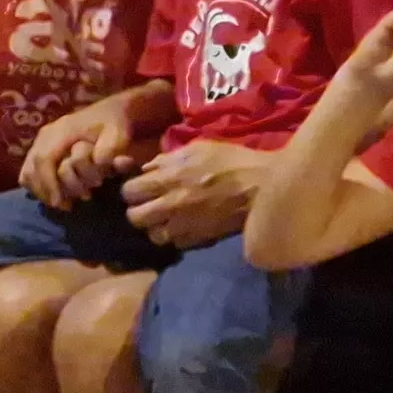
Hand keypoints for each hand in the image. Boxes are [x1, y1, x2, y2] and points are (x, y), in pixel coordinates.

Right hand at [22, 103, 139, 208]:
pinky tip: (52, 193)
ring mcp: (41, 140)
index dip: (48, 183)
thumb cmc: (114, 125)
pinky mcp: (41, 146)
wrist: (110, 112)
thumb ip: (108, 150)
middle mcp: (46, 134)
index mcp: (62, 131)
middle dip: (44, 191)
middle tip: (60, 206)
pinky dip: (36, 184)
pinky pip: (29, 169)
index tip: (58, 202)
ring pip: (27, 170)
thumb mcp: (118, 135)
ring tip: (58, 202)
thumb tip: (97, 163)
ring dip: (39, 189)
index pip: (44, 159)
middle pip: (31, 167)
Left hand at [123, 137, 270, 246]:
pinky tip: (184, 227)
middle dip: (138, 210)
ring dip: (156, 227)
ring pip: (152, 235)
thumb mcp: (197, 148)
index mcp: (167, 178)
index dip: (132, 190)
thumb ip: (168, 159)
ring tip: (165, 220)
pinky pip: (175, 244)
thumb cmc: (232, 161)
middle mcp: (170, 204)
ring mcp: (183, 225)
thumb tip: (148, 169)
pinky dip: (176, 237)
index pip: (129, 191)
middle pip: (134, 217)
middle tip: (149, 206)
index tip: (141, 188)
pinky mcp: (198, 240)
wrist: (263, 187)